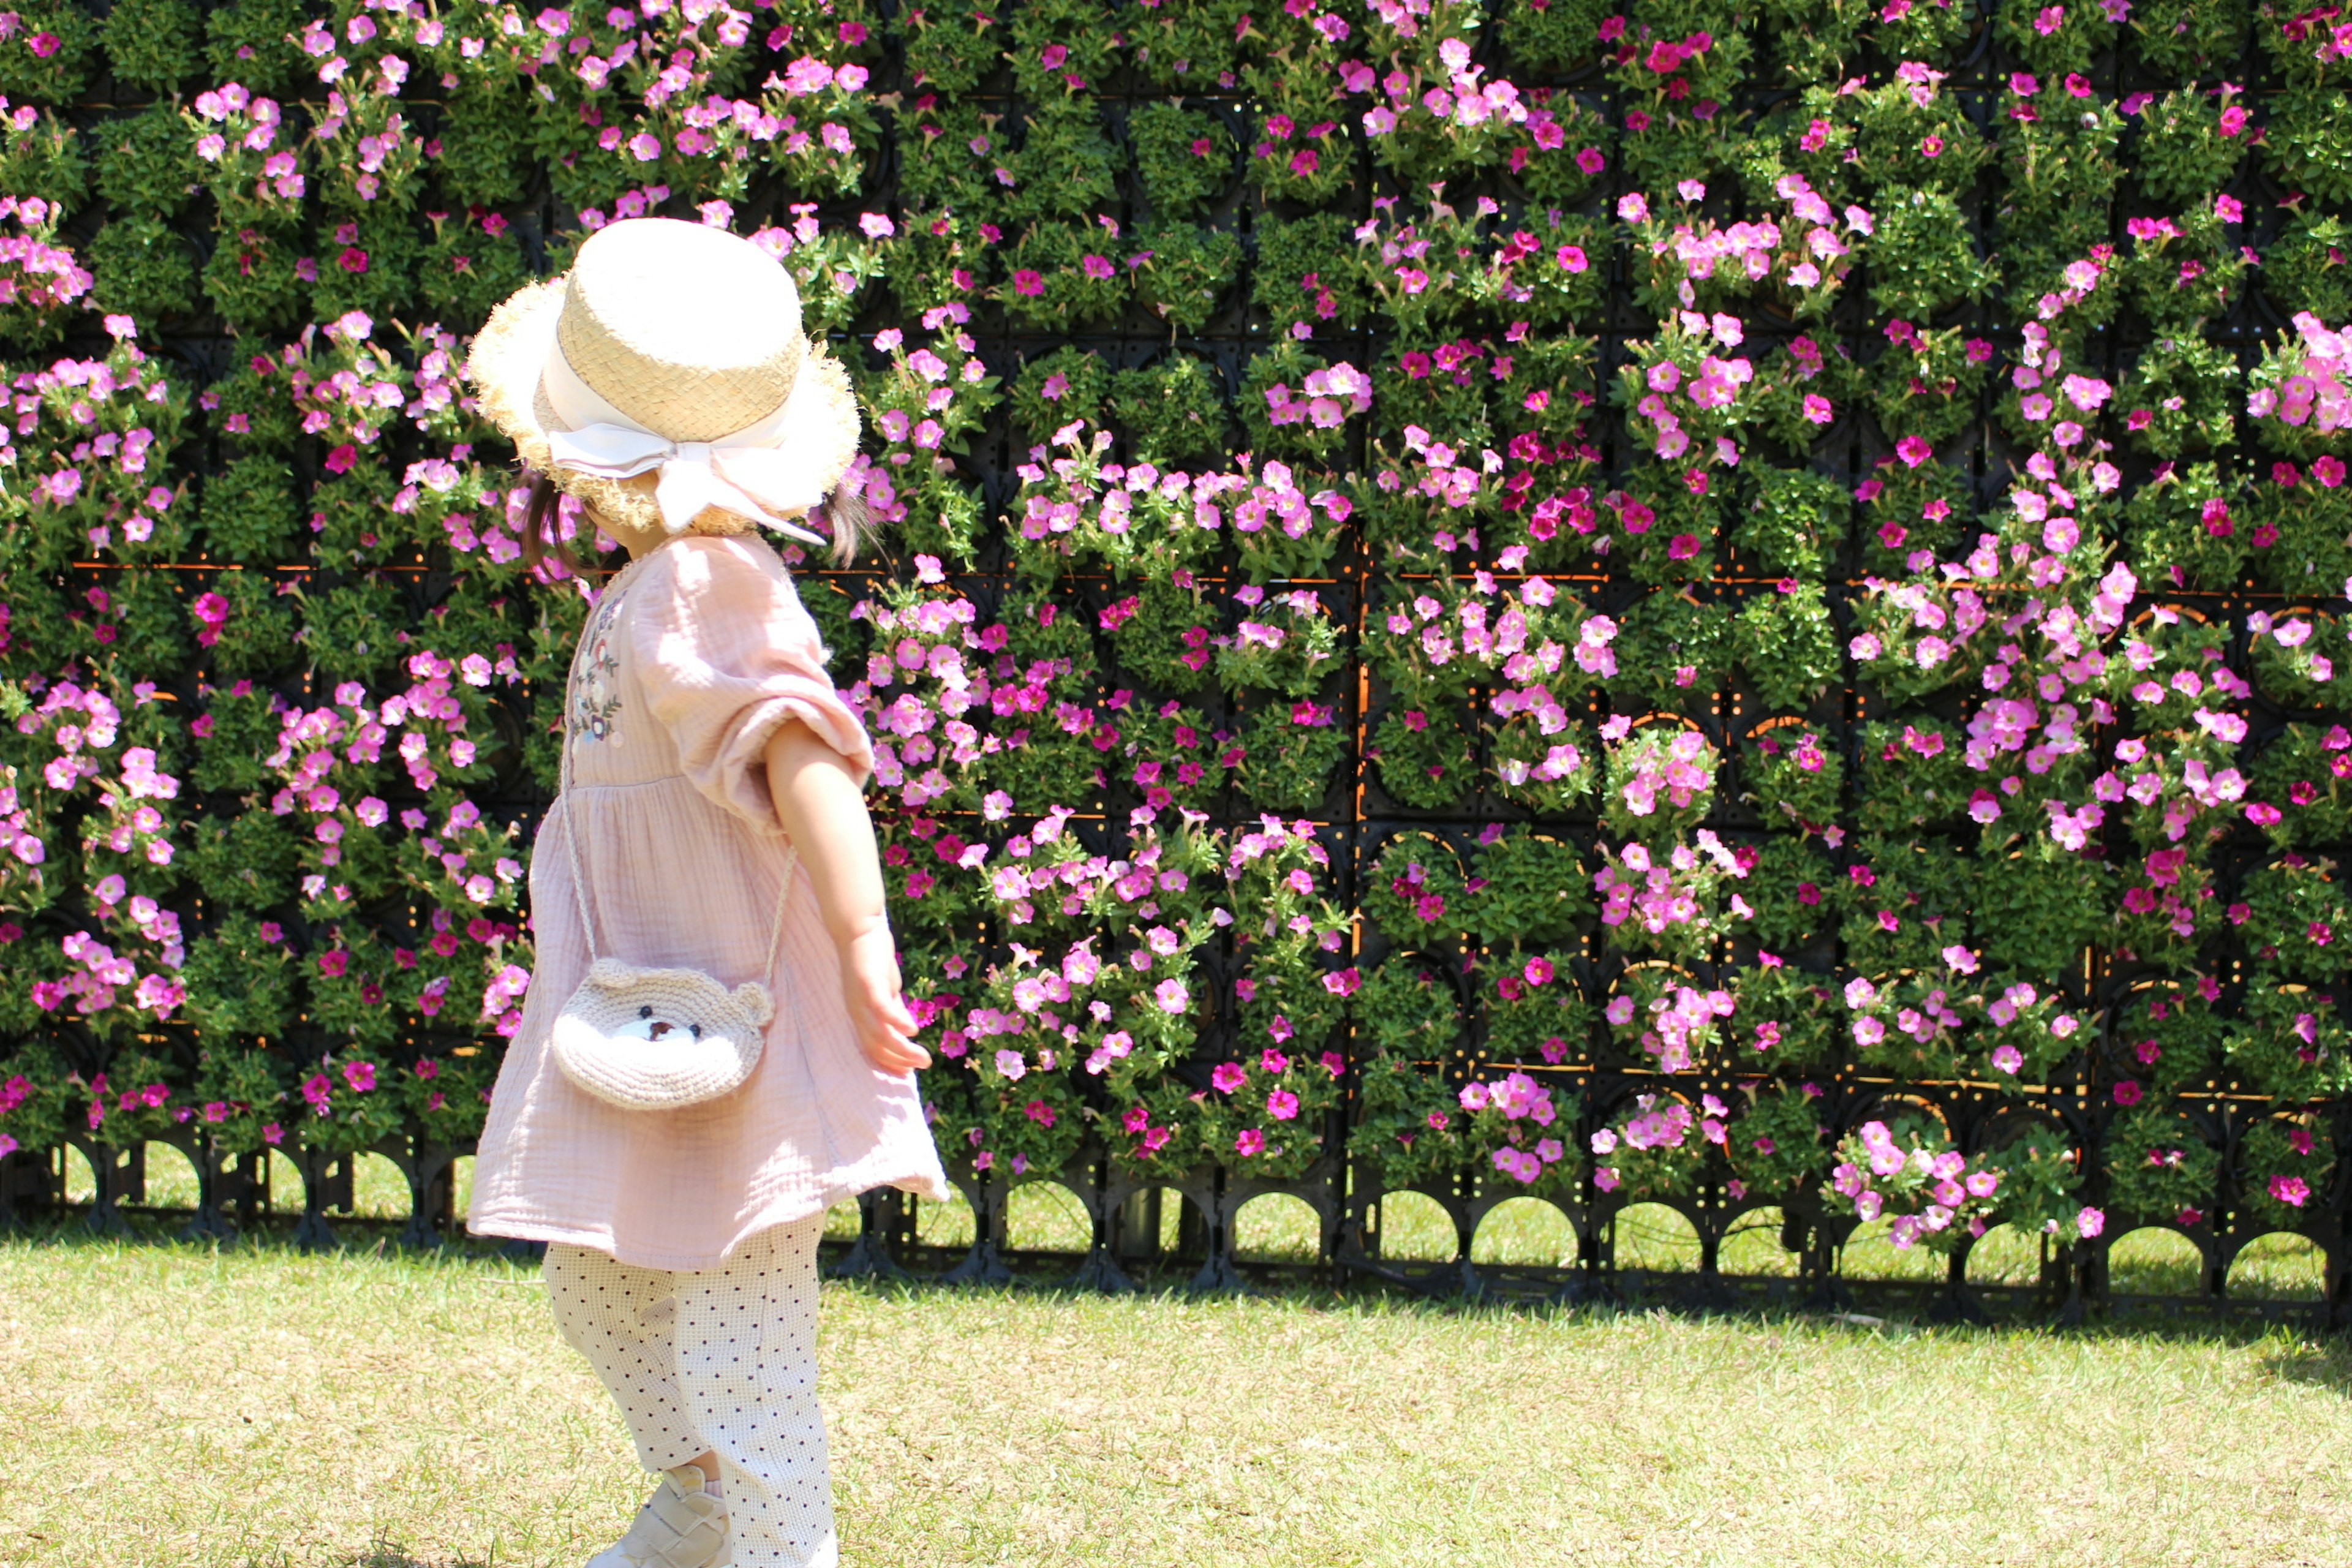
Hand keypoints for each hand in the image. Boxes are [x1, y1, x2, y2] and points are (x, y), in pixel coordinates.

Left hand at [838, 926, 930, 1075]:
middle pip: (876, 1046)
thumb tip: (907, 1030)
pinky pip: (881, 1009)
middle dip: (900, 1061)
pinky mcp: (868, 984)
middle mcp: (857, 1012)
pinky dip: (897, 1022)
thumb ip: (894, 1009)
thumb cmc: (873, 959)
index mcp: (860, 1014)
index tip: (908, 1074)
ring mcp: (861, 999)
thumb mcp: (886, 989)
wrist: (859, 929)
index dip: (890, 1062)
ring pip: (880, 1034)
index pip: (873, 1047)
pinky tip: (913, 1031)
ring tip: (923, 1057)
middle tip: (923, 1066)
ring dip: (903, 1050)